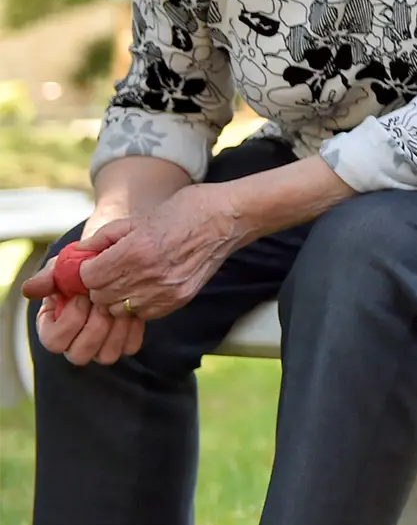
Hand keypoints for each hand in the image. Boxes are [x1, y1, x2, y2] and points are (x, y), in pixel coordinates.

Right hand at [25, 222, 145, 366]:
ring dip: (115, 328)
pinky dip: (133, 329)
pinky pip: (129, 347)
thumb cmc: (85, 266)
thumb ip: (49, 277)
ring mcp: (100, 345)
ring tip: (120, 305)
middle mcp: (75, 341)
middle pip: (79, 354)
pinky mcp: (124, 342)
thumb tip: (29, 289)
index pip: (54, 341)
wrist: (118, 262)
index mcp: (54, 326)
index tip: (82, 296)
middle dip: (95, 326)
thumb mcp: (66, 266)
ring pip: (105, 355)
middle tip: (103, 302)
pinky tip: (133, 309)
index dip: (70, 320)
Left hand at [61, 185, 244, 325]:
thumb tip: (79, 253)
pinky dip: (138, 303)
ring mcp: (165, 292)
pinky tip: (147, 284)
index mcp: (136, 251)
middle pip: (101, 296)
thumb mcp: (141, 217)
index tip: (95, 263)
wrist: (229, 218)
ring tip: (129, 278)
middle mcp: (148, 276)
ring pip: (119, 309)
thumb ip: (107, 237)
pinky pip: (144, 313)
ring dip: (117, 297)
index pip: (90, 277)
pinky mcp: (179, 300)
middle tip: (111, 269)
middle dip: (100, 284)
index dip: (88, 270)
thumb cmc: (187, 210)